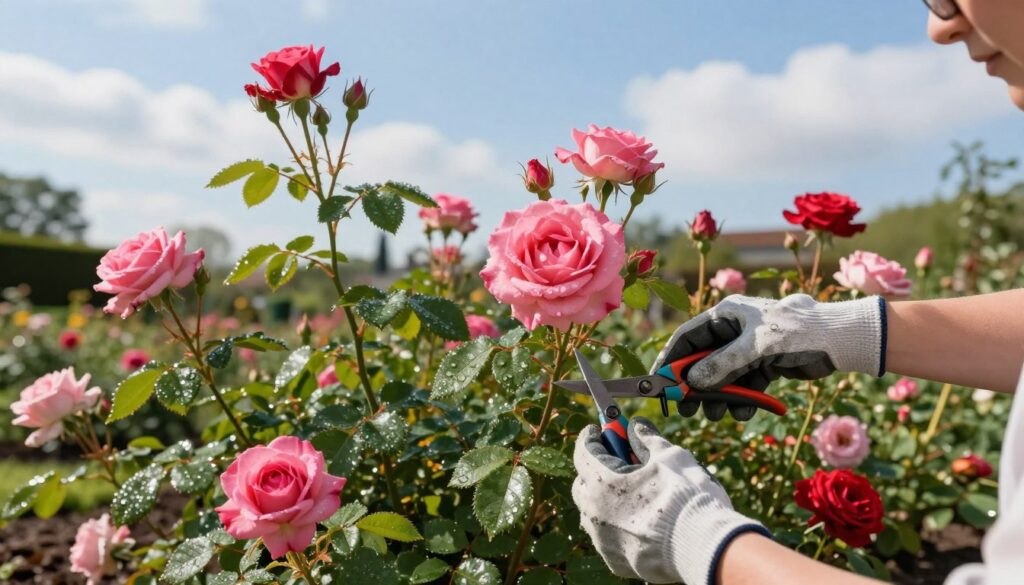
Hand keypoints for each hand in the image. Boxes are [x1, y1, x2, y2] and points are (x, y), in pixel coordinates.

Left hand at [572, 417, 768, 584]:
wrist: (705, 546)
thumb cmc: (686, 496)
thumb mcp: (669, 456)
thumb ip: (646, 439)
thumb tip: (636, 426)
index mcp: (602, 482)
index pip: (583, 452)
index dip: (591, 437)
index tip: (598, 429)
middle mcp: (594, 513)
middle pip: (583, 483)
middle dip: (595, 468)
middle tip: (617, 459)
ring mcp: (602, 540)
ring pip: (594, 513)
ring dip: (605, 498)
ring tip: (632, 491)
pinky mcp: (616, 561)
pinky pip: (608, 537)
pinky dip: (617, 524)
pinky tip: (639, 519)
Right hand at [651, 294, 884, 420]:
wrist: (840, 340)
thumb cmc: (797, 331)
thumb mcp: (755, 347)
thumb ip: (722, 365)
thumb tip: (692, 382)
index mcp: (726, 315)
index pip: (687, 336)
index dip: (671, 359)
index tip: (659, 382)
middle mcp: (733, 330)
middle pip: (702, 360)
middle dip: (695, 386)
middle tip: (686, 408)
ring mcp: (748, 349)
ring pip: (723, 376)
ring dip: (719, 397)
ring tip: (717, 414)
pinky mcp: (764, 364)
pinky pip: (744, 385)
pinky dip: (742, 399)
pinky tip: (745, 412)